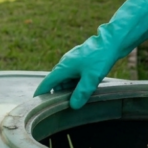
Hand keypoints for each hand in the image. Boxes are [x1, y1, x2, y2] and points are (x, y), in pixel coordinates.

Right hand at [33, 0, 147, 108]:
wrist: (112, 41)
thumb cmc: (100, 58)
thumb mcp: (91, 78)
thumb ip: (81, 93)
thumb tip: (73, 105)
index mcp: (63, 68)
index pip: (47, 83)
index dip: (41, 94)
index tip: (36, 104)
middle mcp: (65, 64)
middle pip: (57, 82)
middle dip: (59, 94)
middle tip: (65, 107)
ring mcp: (73, 61)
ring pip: (67, 78)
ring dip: (70, 88)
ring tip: (78, 98)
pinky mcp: (82, 60)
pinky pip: (75, 74)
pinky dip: (77, 82)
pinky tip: (85, 88)